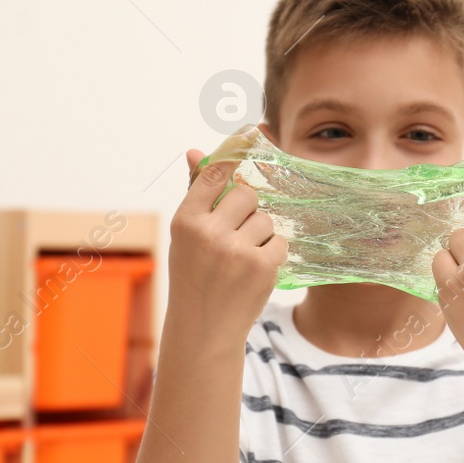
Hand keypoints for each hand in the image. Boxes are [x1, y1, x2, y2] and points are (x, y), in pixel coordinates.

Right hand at [165, 148, 287, 349]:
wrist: (204, 329)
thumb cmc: (194, 276)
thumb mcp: (186, 237)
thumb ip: (196, 194)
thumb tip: (195, 150)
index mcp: (185, 221)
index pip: (214, 174)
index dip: (233, 155)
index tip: (250, 133)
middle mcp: (209, 232)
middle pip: (246, 194)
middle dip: (247, 209)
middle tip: (235, 232)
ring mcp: (236, 250)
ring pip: (265, 219)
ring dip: (259, 235)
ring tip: (240, 259)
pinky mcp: (262, 266)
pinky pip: (279, 241)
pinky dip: (271, 253)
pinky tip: (253, 271)